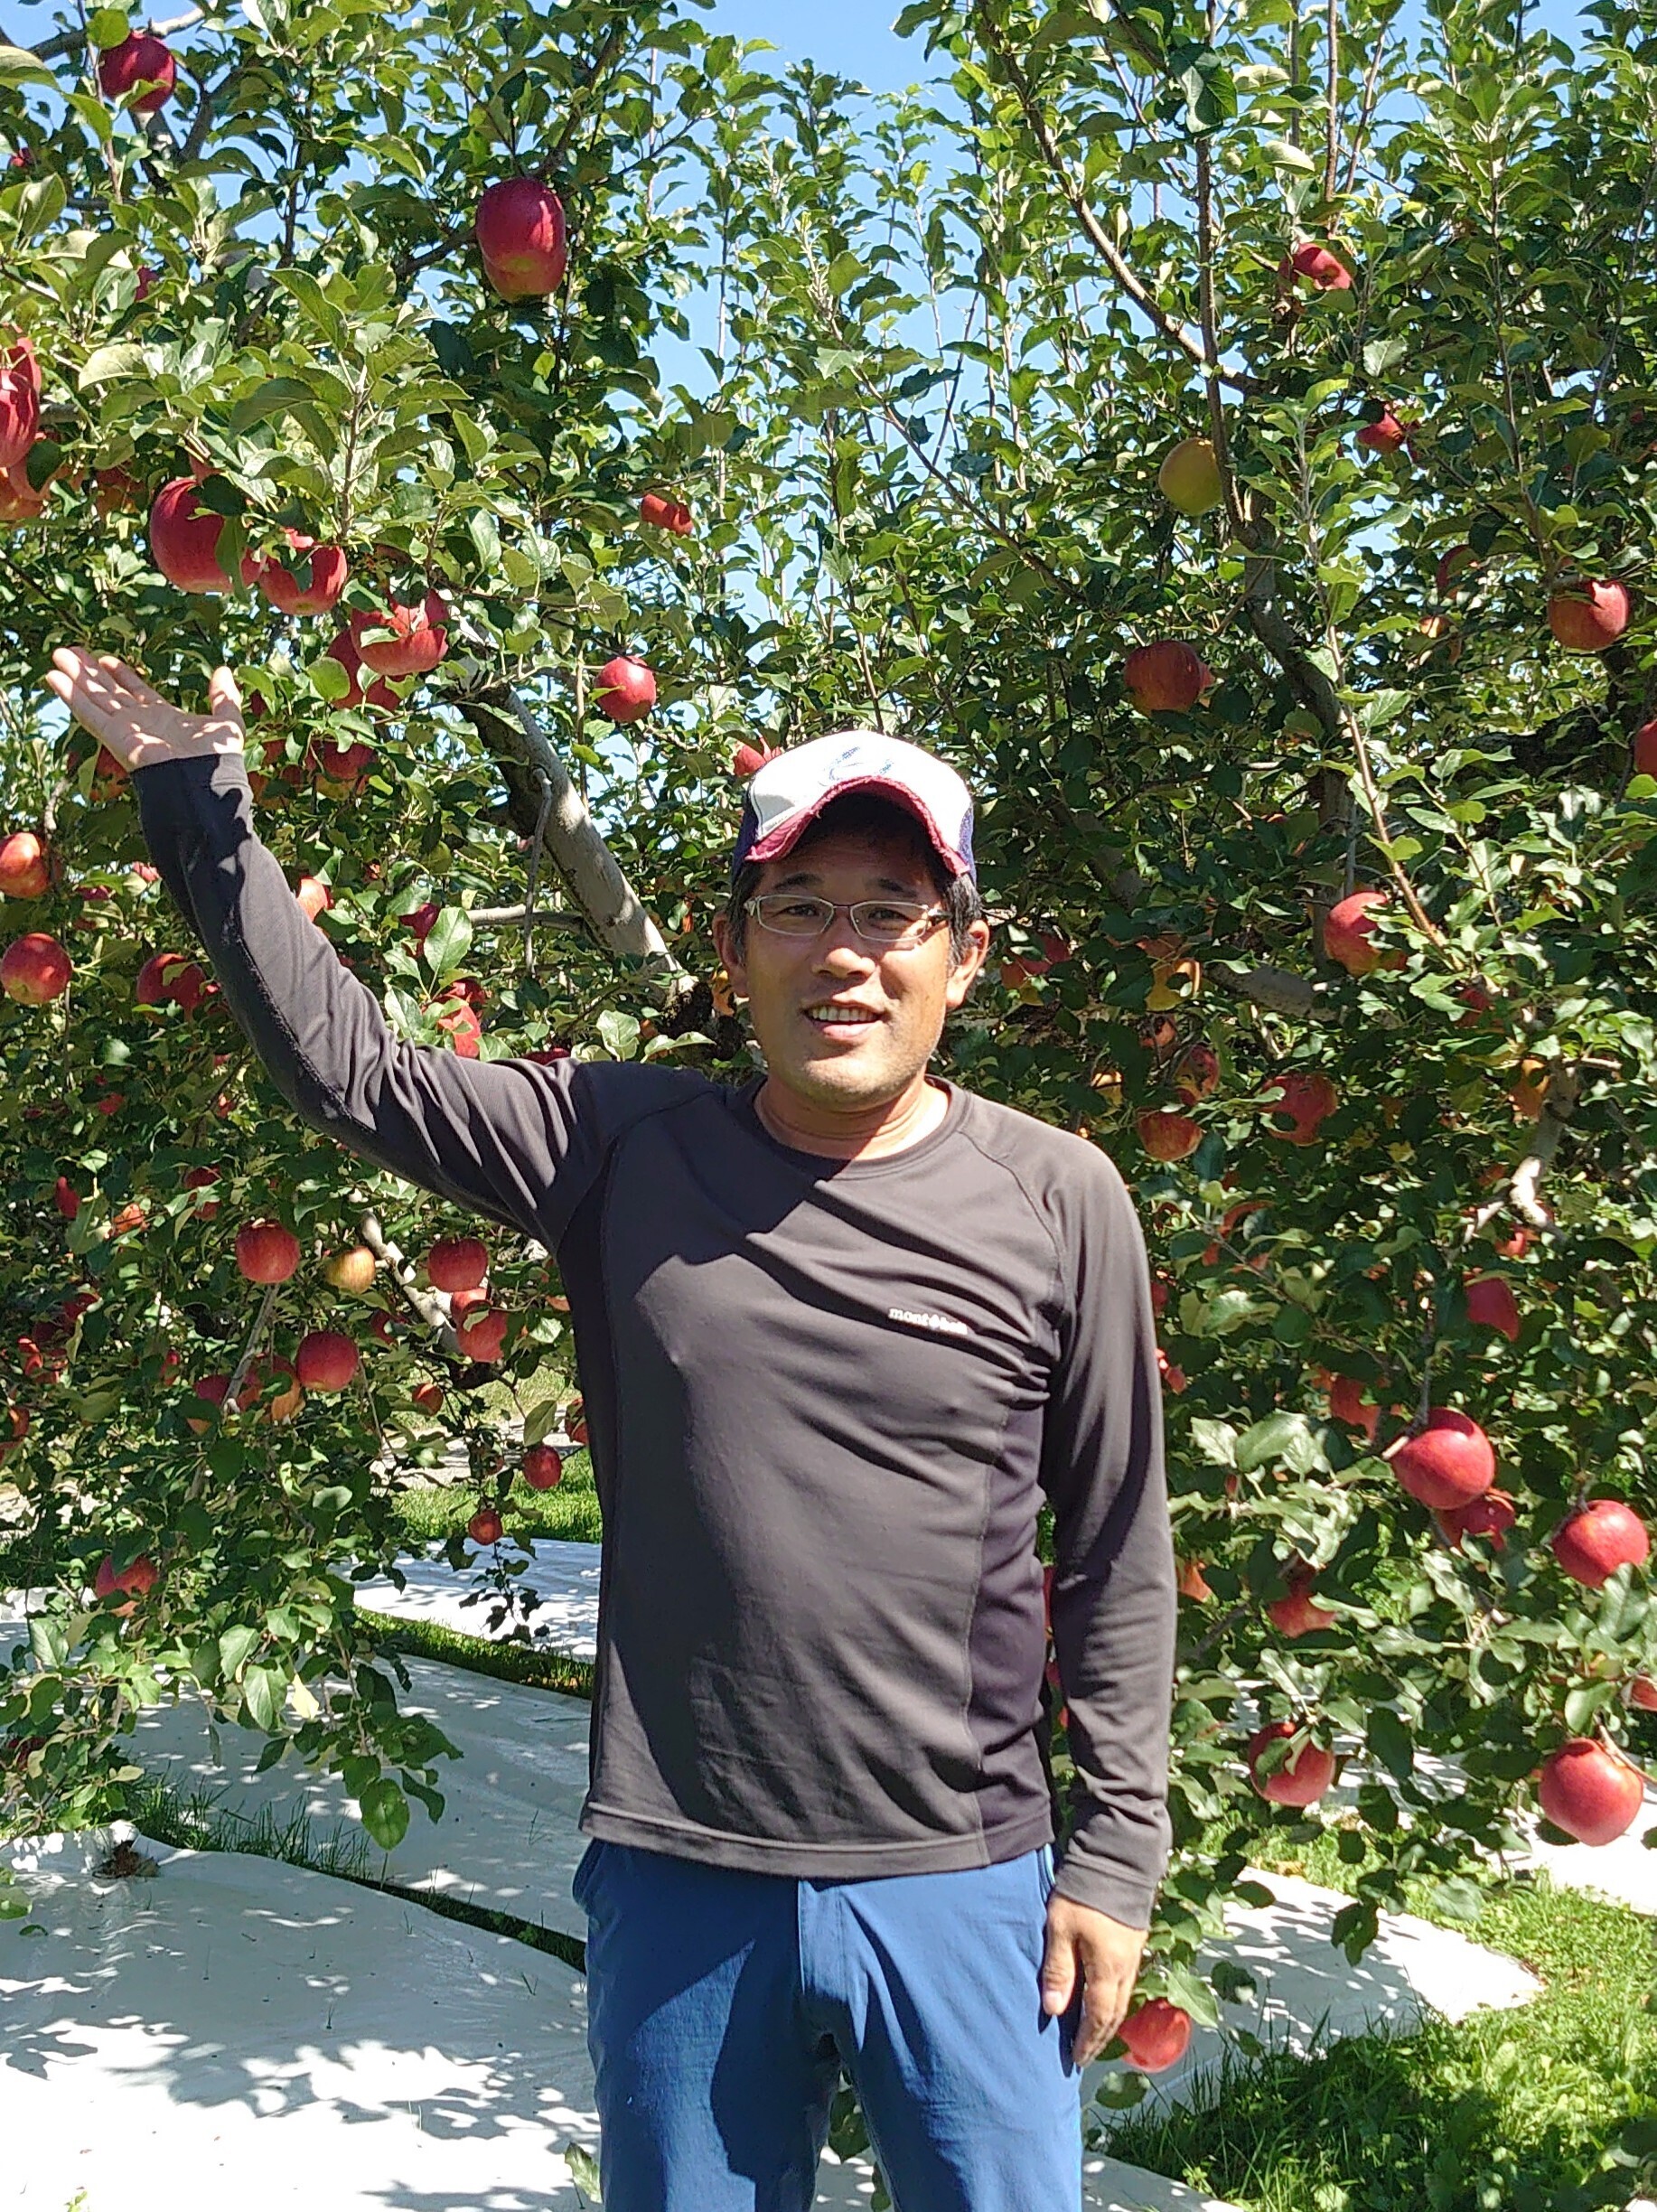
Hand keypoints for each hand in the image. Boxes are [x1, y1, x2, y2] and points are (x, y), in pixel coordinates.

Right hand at [44, 650, 243, 771]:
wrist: (204, 782)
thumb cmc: (217, 759)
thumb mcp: (227, 721)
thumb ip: (223, 697)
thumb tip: (223, 670)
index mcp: (164, 718)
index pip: (136, 692)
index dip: (121, 674)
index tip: (105, 658)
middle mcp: (140, 722)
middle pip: (109, 691)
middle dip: (90, 672)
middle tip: (72, 651)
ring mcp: (124, 729)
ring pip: (93, 697)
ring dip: (74, 677)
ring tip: (58, 654)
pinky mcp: (112, 735)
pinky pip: (87, 712)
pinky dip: (70, 695)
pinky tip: (53, 677)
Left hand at [1040, 1893, 1146, 2065]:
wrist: (1118, 1859)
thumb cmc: (1083, 1893)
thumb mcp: (1061, 1929)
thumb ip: (1058, 1969)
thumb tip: (1053, 2011)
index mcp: (1108, 1969)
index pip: (1098, 2018)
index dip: (1088, 2041)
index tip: (1076, 2060)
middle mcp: (1126, 1967)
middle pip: (1115, 2014)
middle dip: (1100, 2038)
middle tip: (1086, 2055)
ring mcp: (1134, 1954)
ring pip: (1124, 1999)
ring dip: (1109, 2021)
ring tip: (1094, 2034)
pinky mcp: (1135, 1941)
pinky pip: (1127, 1982)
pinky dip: (1115, 2000)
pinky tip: (1105, 1999)